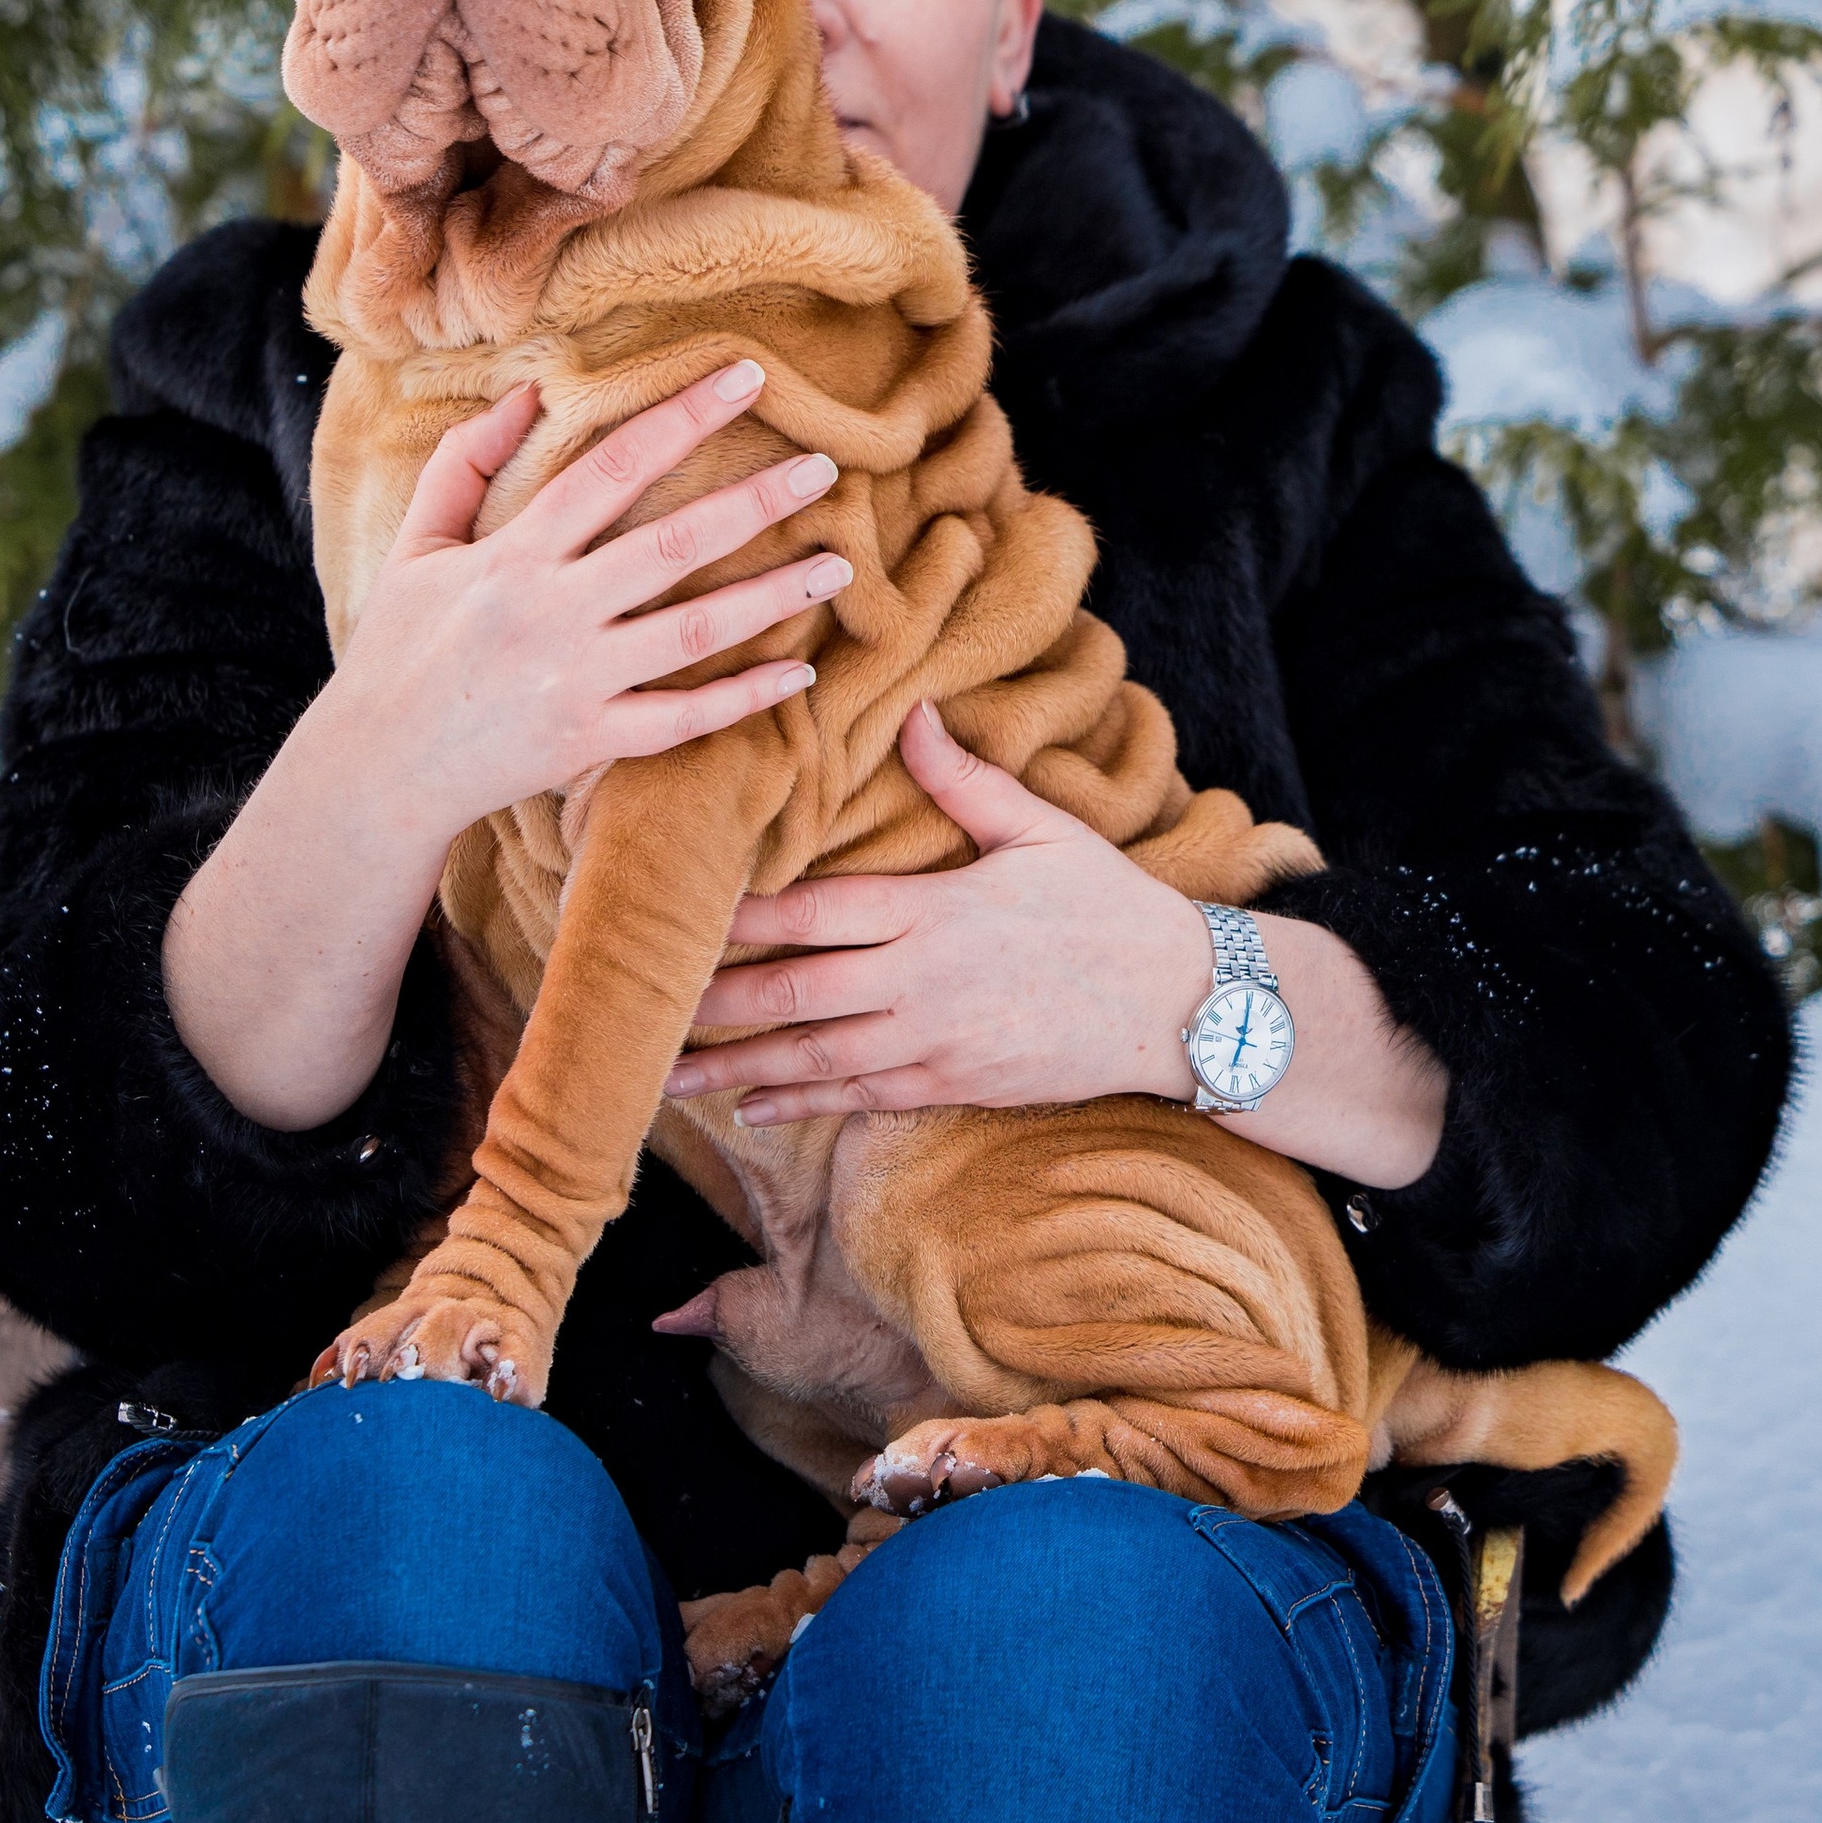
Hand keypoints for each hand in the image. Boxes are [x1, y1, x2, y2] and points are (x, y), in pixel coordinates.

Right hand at [335, 360, 847, 859]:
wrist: (378, 768)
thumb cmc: (400, 649)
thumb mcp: (418, 545)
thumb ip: (467, 464)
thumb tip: (527, 393)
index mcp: (514, 554)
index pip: (612, 467)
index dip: (683, 417)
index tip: (747, 379)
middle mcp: (551, 611)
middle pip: (672, 544)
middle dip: (755, 503)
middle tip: (826, 468)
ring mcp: (575, 680)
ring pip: (693, 632)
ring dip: (772, 596)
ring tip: (839, 565)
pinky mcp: (588, 742)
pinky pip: (681, 719)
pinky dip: (742, 698)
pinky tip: (799, 672)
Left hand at [667, 700, 1212, 1117]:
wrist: (1183, 1004)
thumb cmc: (1109, 906)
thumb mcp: (1043, 830)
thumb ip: (965, 781)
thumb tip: (913, 715)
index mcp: (933, 908)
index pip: (811, 910)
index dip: (736, 917)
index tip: (673, 915)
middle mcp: (920, 980)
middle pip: (792, 992)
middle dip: (710, 1002)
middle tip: (638, 1007)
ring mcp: (935, 1041)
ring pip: (813, 1057)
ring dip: (735, 1065)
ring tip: (664, 1075)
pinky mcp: (953, 1083)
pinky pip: (859, 1097)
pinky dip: (800, 1102)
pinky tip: (749, 1107)